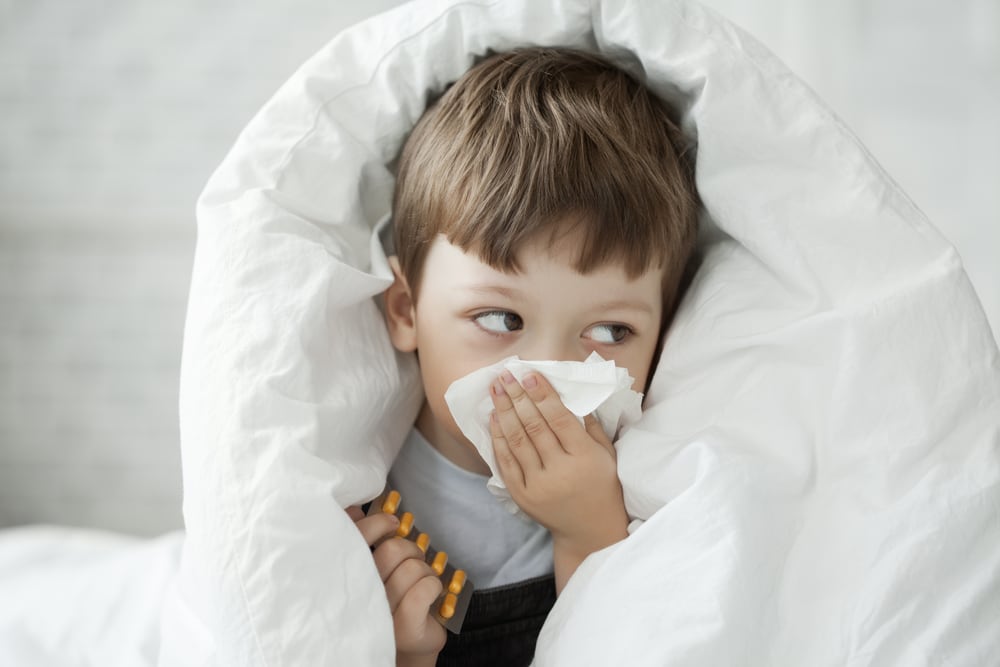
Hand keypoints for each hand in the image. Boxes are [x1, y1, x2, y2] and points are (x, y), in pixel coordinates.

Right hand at [347, 506, 445, 665]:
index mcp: (352, 578)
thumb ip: (363, 540)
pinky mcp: (406, 629)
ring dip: (425, 570)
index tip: (392, 522)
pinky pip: (425, 589)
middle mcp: (362, 597)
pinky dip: (434, 585)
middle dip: (411, 549)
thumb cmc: (392, 601)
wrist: (407, 647)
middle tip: (414, 559)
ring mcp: (383, 615)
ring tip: (421, 580)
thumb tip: (354, 509)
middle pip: (392, 551)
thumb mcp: (376, 569)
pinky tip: (432, 593)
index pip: (357, 539)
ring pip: (412, 568)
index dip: (377, 522)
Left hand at [488, 371, 628, 591]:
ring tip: (495, 389)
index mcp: (584, 458)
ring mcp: (538, 485)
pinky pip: (506, 462)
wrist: (590, 531)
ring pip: (517, 441)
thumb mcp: (606, 455)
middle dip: (518, 397)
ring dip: (504, 412)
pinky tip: (493, 418)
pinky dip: (498, 438)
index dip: (542, 395)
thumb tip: (568, 396)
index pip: (559, 419)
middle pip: (534, 427)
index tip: (529, 374)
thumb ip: (591, 426)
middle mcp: (560, 471)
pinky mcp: (523, 495)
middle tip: (506, 375)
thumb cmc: (603, 486)